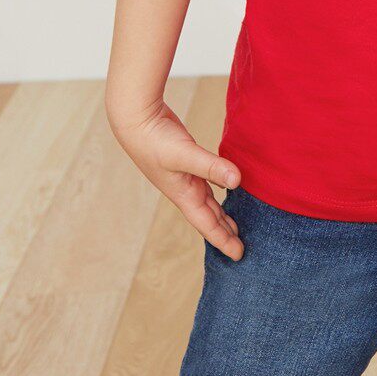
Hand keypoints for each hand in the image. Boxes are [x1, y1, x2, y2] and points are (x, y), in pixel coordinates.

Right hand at [108, 98, 244, 259]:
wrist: (135, 119)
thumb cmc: (155, 140)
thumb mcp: (185, 155)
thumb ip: (211, 167)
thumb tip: (237, 181)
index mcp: (184, 194)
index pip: (207, 223)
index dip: (223, 240)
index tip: (239, 255)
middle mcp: (184, 188)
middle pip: (208, 215)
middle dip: (223, 231)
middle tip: (241, 246)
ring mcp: (184, 174)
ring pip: (207, 200)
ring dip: (219, 212)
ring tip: (233, 223)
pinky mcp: (186, 158)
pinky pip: (206, 180)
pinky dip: (216, 186)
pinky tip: (223, 183)